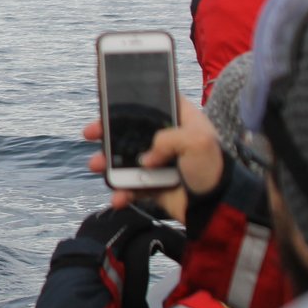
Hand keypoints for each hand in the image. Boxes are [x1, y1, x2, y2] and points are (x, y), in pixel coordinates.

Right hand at [83, 97, 224, 221]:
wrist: (218, 207)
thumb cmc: (213, 168)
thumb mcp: (197, 141)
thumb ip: (167, 139)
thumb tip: (145, 160)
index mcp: (182, 122)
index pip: (155, 103)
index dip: (134, 101)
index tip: (111, 102)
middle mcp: (168, 139)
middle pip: (131, 130)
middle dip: (107, 132)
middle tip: (90, 133)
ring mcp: (159, 162)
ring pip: (125, 158)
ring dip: (107, 163)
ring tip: (96, 166)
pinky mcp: (154, 184)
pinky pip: (131, 185)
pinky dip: (121, 192)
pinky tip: (118, 197)